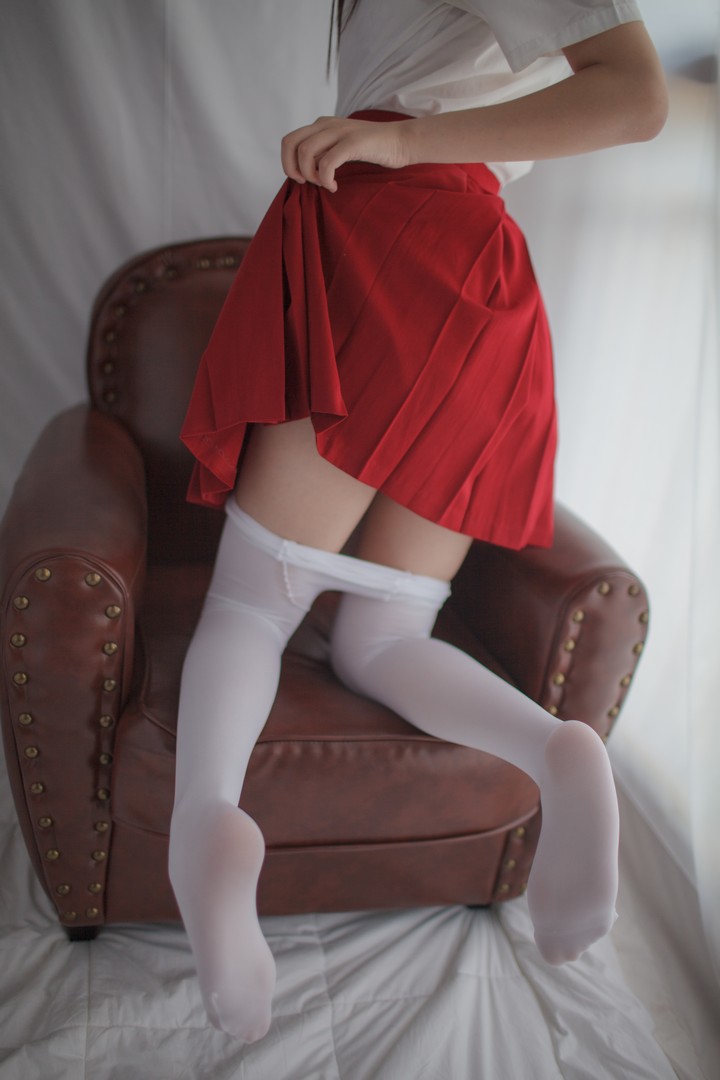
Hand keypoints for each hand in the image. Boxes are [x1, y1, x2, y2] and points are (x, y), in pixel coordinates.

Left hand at [280, 116, 407, 191]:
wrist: (401, 141)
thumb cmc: (373, 149)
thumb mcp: (341, 148)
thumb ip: (323, 153)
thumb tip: (305, 170)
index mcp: (322, 125)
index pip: (289, 140)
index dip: (288, 163)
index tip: (302, 179)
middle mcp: (326, 124)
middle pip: (290, 143)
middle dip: (291, 168)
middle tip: (306, 183)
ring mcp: (339, 131)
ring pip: (305, 152)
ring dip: (310, 174)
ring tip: (324, 184)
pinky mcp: (352, 142)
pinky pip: (327, 163)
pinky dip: (326, 179)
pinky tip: (334, 186)